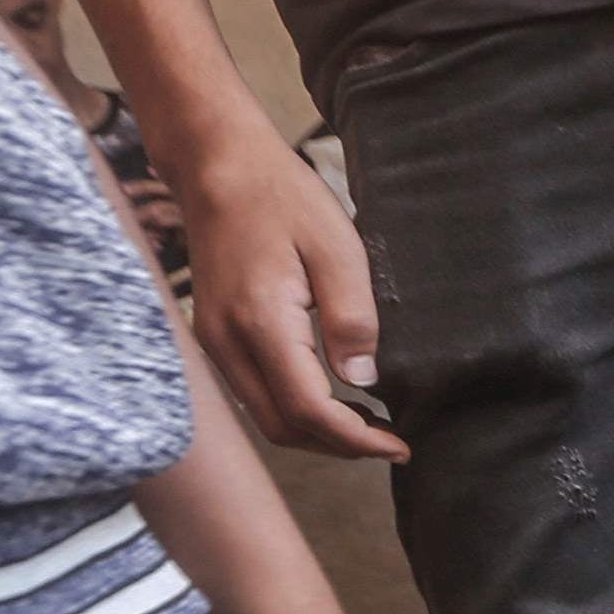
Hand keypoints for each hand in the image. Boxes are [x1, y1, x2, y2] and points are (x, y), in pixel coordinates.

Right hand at [181, 123, 403, 460]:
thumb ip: (353, 317)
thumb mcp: (337, 248)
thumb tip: (363, 380)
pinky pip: (253, 392)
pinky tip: (332, 397)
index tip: (400, 444)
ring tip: (368, 425)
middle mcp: (225, 341)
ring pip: (264, 416)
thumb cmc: (281, 197)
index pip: (307, 409)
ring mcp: (212, 341)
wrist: (217, 167)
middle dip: (339, 446)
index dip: (356, 439)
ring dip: (316, 432)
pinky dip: (293, 409)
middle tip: (390, 440)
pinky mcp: (212, 335)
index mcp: (260, 321)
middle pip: (282, 427)